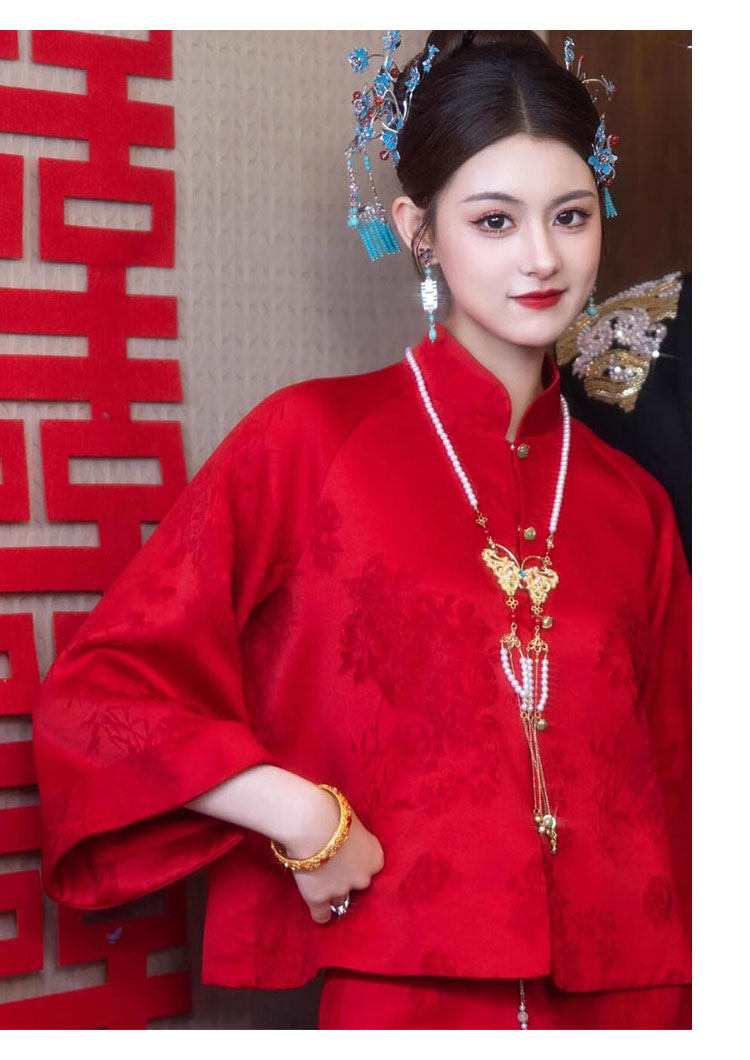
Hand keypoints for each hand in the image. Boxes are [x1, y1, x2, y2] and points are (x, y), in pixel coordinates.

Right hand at [283, 789, 384, 923]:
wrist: (311, 823)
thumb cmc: (331, 811)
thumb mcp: (351, 820)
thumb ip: (354, 834)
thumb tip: (346, 833)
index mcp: (375, 856)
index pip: (372, 867)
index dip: (358, 861)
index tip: (348, 856)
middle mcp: (363, 877)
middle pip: (357, 884)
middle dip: (346, 877)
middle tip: (331, 864)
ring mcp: (341, 890)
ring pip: (339, 899)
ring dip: (331, 891)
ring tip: (318, 879)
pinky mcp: (319, 898)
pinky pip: (322, 916)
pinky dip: (321, 914)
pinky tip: (318, 911)